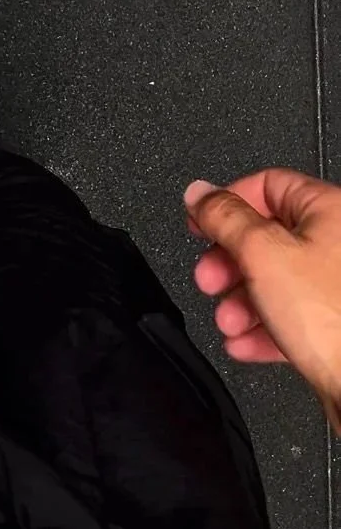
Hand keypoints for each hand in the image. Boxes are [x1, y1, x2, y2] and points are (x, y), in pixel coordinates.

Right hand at [185, 171, 340, 427]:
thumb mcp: (263, 254)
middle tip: (209, 277)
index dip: (227, 202)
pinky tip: (245, 343)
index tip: (201, 223)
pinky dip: (265, 327)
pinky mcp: (338, 325)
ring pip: (279, 280)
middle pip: (269, 236)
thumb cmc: (336, 318)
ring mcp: (339, 286)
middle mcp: (338, 243)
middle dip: (231, 261)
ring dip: (243, 300)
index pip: (267, 186)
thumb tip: (200, 192)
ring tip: (226, 319)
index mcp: (330, 210)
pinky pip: (294, 316)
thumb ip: (225, 218)